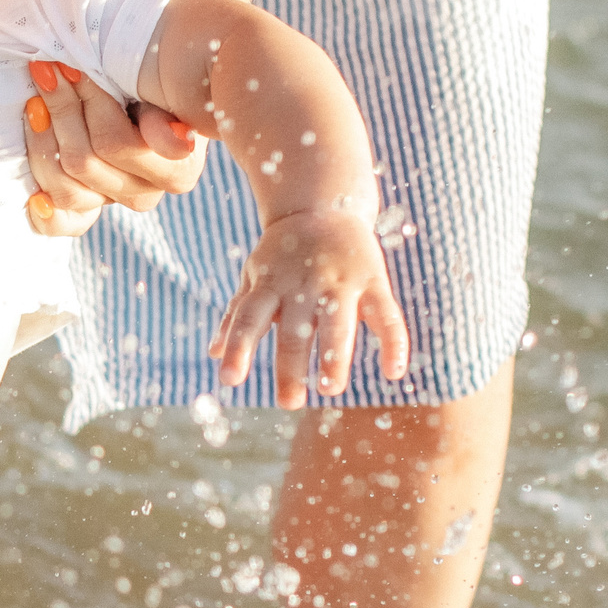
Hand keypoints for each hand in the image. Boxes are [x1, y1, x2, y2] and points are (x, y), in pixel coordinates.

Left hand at [22, 61, 205, 234]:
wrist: (147, 91)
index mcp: (177, 168)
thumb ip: (164, 111)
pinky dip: (48, 215)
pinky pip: (65, 225)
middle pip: (83, 162)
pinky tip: (35, 199)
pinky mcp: (87, 213)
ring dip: (42, 141)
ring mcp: (114, 204)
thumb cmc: (155, 81)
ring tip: (34, 103)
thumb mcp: (164, 86)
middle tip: (45, 71)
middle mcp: (146, 193)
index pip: (115, 143)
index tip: (69, 66)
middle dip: (60, 111)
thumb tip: (170, 140)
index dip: (88, 102)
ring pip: (65, 188)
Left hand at [210, 208, 410, 407]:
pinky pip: (386, 315)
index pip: (248, 319)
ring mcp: (340, 283)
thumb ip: (237, 314)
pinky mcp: (373, 281)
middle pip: (295, 331)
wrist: (323, 205)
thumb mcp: (255, 276)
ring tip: (330, 389)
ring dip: (335, 357)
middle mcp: (303, 285)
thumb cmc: (282, 252)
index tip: (228, 379)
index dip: (238, 348)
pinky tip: (393, 373)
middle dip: (291, 367)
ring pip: (339, 324)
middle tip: (289, 402)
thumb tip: (214, 355)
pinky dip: (393, 343)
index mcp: (270, 285)